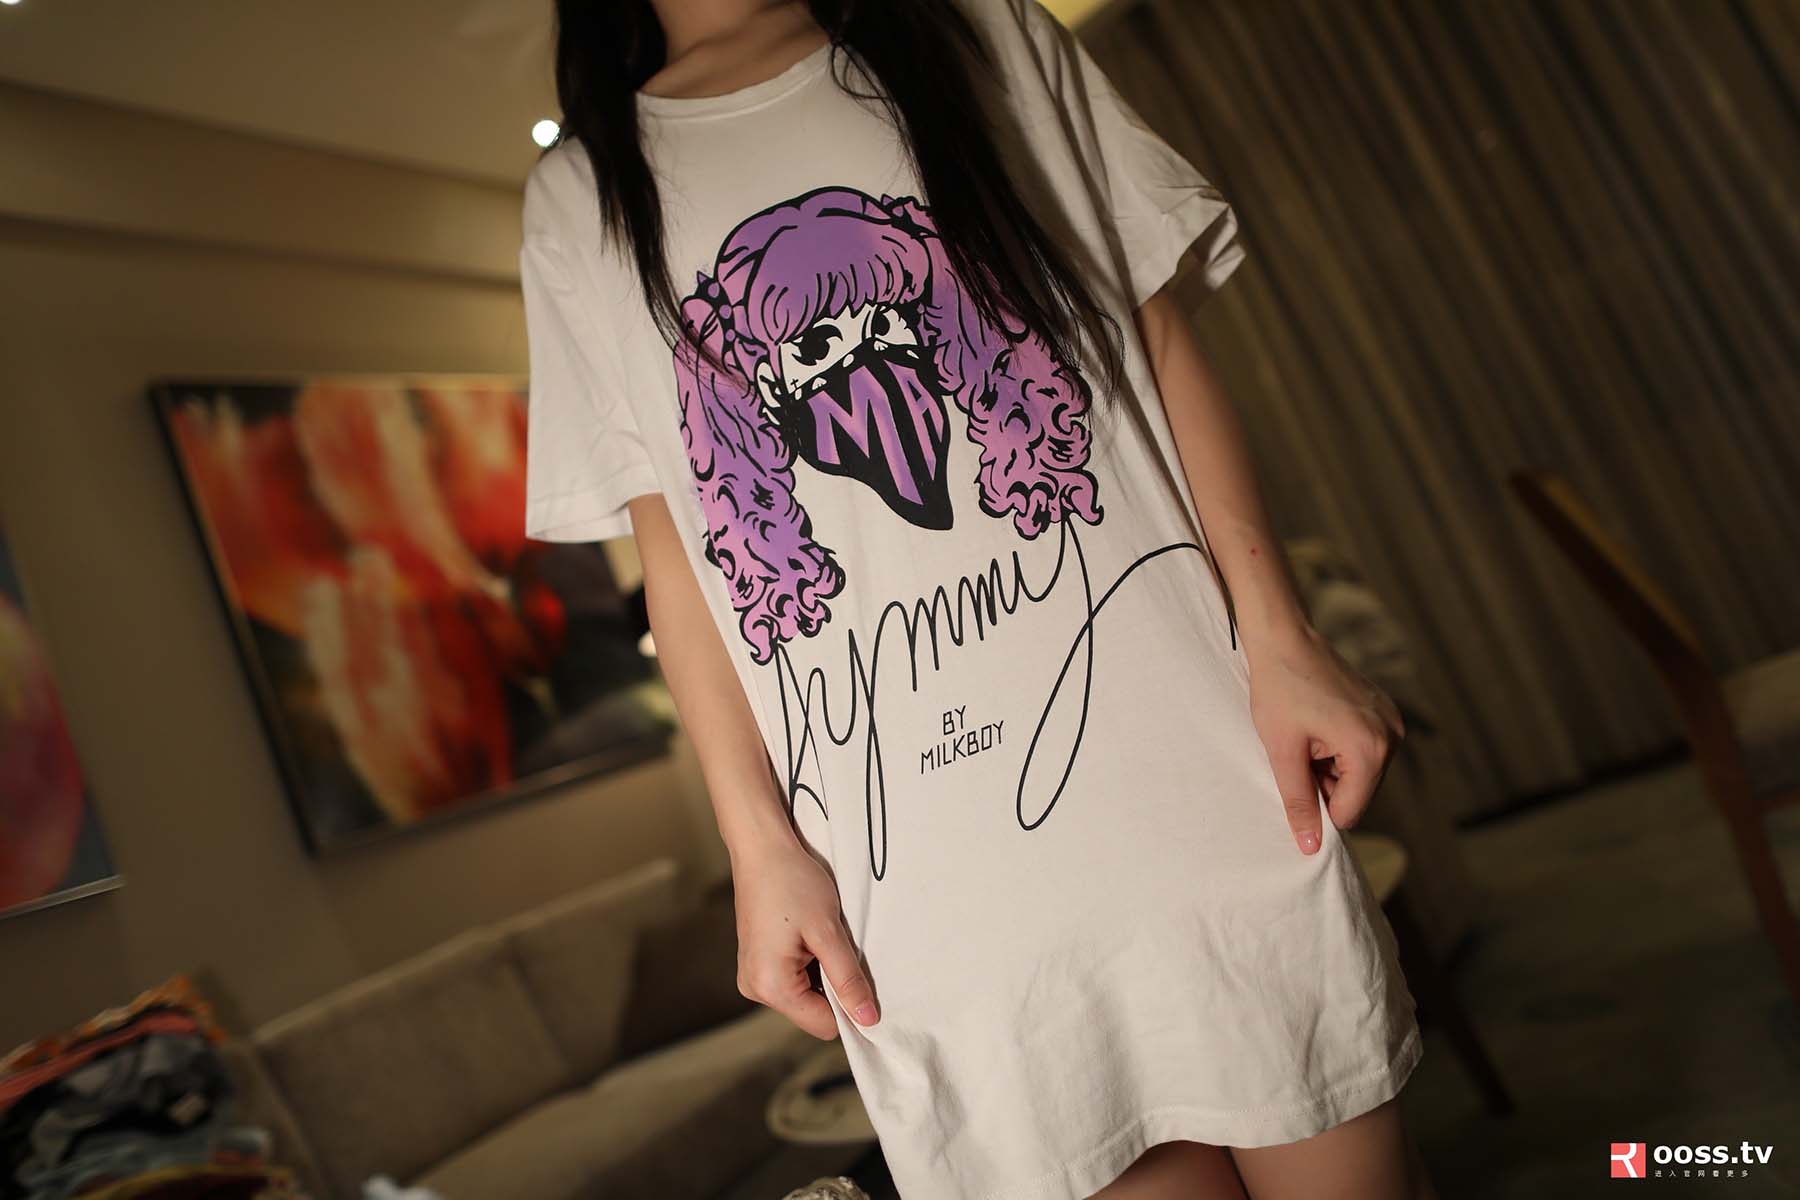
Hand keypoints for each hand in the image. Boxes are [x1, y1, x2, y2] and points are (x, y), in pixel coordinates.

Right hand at [730, 835, 879, 1038]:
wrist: (761, 847)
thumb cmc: (792, 882)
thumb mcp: (828, 931)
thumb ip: (848, 979)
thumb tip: (869, 1019)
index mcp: (770, 986)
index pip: (824, 1024)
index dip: (849, 1005)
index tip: (862, 974)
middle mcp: (754, 989)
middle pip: (813, 1012)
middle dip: (834, 985)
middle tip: (837, 944)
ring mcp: (752, 976)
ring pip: (805, 995)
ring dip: (822, 971)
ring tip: (819, 934)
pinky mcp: (756, 963)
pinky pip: (793, 979)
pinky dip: (809, 963)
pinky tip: (808, 934)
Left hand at [1246, 623, 1404, 853]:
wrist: (1284, 637)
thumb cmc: (1279, 690)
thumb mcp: (1282, 752)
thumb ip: (1298, 802)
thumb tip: (1309, 847)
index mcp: (1370, 749)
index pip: (1350, 811)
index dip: (1318, 808)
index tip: (1294, 781)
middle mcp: (1392, 736)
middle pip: (1359, 793)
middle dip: (1326, 785)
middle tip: (1297, 753)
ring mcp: (1392, 721)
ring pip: (1361, 773)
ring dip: (1330, 768)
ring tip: (1306, 737)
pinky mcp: (1384, 711)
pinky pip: (1365, 750)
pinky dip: (1339, 750)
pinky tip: (1317, 726)